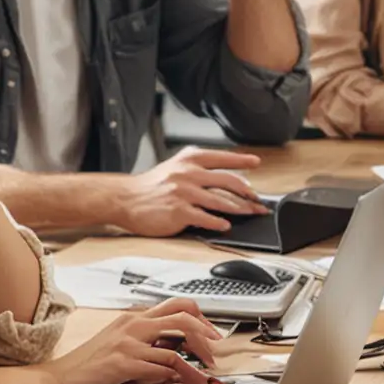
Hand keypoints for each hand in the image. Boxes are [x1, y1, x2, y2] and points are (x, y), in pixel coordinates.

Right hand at [37, 300, 222, 383]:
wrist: (58, 380)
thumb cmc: (87, 368)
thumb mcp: (122, 352)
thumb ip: (149, 352)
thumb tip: (179, 364)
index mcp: (132, 319)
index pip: (177, 306)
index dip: (201, 319)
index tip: (213, 337)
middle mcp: (132, 325)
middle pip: (183, 317)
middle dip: (207, 336)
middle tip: (215, 356)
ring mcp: (128, 343)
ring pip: (177, 346)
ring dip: (198, 367)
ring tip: (207, 382)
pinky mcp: (123, 363)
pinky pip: (161, 367)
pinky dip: (179, 378)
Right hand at [108, 147, 267, 233]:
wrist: (125, 199)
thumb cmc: (150, 186)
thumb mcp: (172, 166)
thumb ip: (195, 167)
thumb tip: (222, 177)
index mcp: (187, 160)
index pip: (221, 158)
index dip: (241, 160)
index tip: (256, 162)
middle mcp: (187, 173)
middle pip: (227, 181)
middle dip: (247, 192)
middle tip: (258, 200)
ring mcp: (183, 192)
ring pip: (220, 200)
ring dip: (239, 209)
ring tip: (249, 213)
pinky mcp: (178, 211)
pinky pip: (205, 217)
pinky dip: (218, 223)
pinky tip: (225, 226)